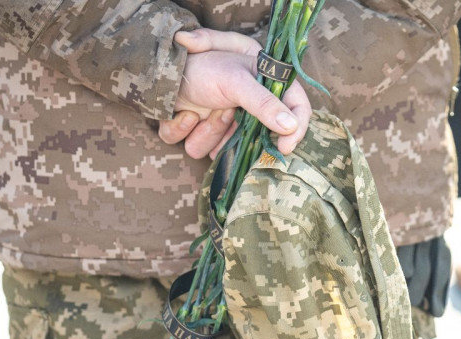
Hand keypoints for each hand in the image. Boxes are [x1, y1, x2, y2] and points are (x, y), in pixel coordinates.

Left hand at [159, 29, 311, 158]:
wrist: (163, 68)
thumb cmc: (203, 66)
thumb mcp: (237, 82)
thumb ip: (264, 103)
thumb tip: (291, 127)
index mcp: (264, 88)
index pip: (297, 111)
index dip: (295, 132)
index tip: (284, 148)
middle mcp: (245, 108)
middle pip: (255, 140)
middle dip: (232, 131)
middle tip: (223, 112)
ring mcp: (221, 122)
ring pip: (220, 150)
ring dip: (208, 132)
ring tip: (202, 108)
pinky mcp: (196, 131)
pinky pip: (193, 147)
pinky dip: (185, 130)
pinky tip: (184, 112)